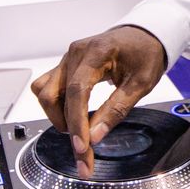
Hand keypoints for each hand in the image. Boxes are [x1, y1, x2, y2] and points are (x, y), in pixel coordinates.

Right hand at [30, 26, 167, 175]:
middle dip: (67, 128)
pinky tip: (72, 116)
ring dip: (56, 116)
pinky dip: (55, 106)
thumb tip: (96, 135)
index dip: (77, 122)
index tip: (82, 147)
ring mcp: (67, 58)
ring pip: (44, 92)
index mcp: (96, 52)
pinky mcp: (65, 66)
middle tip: (84, 152)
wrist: (143, 36)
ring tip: (79, 130)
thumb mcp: (140, 84)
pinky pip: (47, 87)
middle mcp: (75, 53)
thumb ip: (116, 110)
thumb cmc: (145, 54)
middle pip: (54, 94)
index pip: (77, 91)